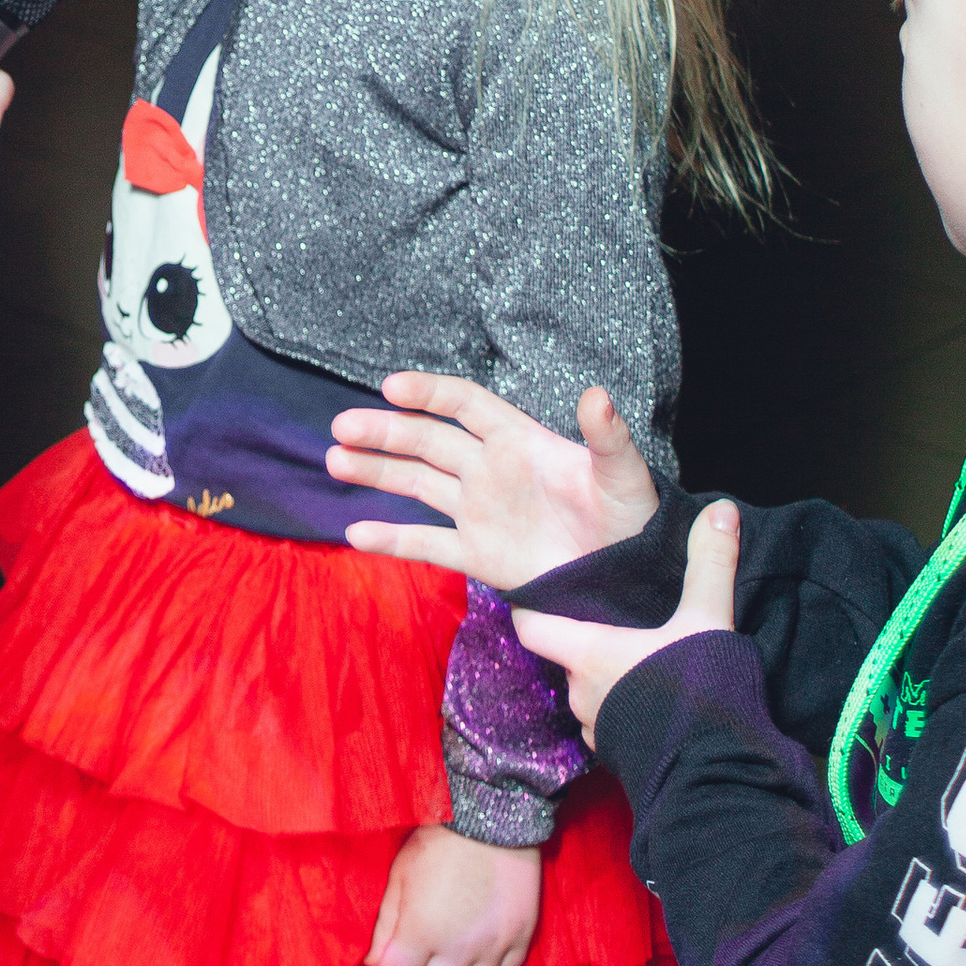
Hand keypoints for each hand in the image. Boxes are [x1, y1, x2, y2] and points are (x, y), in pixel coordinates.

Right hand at [332, 372, 657, 586]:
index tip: (392, 387)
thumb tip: (597, 394)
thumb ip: (607, 436)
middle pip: (428, 441)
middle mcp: (489, 470)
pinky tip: (356, 534)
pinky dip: (390, 540)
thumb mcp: (623, 474)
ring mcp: (478, 512)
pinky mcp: (477, 554)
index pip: (465, 405)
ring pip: (417, 484)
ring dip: (376, 471)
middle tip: (343, 427)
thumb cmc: (630, 519)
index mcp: (519, 441)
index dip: (430, 393)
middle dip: (385, 431)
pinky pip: (426, 544)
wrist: (628, 578)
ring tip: (336, 461)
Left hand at [366, 826, 540, 965]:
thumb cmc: (438, 842)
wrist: (491, 818)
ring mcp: (493, 947)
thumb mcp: (400, 877)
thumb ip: (385, 925)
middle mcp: (458, 949)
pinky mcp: (520, 938)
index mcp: (422, 933)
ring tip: (443, 959)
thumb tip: (374, 962)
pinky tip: (476, 953)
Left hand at [510, 499, 741, 750]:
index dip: (532, 606)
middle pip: (568, 657)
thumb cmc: (701, 691)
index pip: (530, 625)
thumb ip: (710, 563)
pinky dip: (627, 709)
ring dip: (611, 679)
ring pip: (592, 693)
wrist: (720, 776)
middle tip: (618, 622)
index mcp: (588, 653)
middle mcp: (581, 693)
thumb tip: (721, 509)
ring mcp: (598, 730)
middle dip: (588, 641)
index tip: (545, 590)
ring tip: (645, 660)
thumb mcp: (709, 618)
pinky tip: (659, 699)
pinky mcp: (622, 759)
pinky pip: (614, 724)